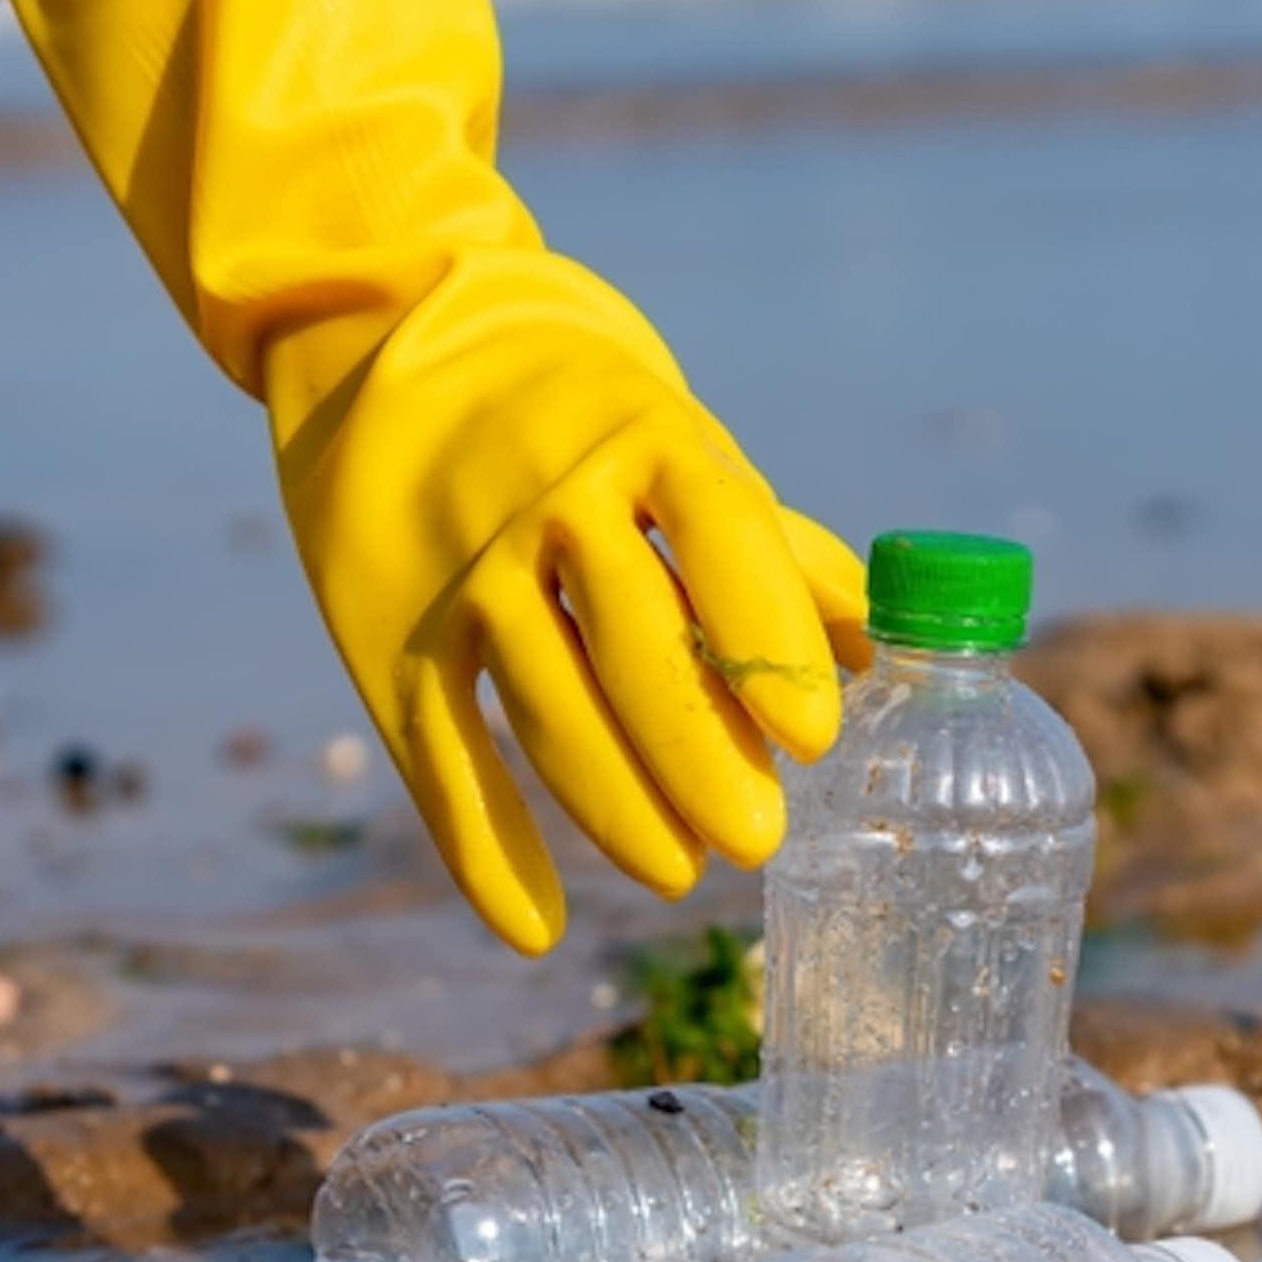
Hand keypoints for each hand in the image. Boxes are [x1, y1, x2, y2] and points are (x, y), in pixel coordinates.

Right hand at [271, 251, 867, 951]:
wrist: (380, 335)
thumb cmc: (573, 411)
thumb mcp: (671, 441)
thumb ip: (767, 543)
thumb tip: (881, 647)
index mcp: (644, 437)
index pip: (723, 538)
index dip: (773, 641)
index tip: (817, 737)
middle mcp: (549, 497)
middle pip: (635, 643)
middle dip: (700, 753)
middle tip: (758, 840)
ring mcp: (463, 564)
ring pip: (545, 704)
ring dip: (615, 806)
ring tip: (679, 872)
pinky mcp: (386, 624)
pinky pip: (441, 751)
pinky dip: (485, 848)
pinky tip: (536, 926)